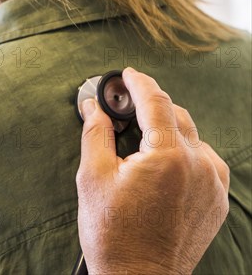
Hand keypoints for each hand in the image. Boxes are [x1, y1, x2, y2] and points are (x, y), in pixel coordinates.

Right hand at [75, 67, 229, 274]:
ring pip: (191, 135)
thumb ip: (96, 133)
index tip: (127, 74)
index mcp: (169, 157)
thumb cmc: (113, 234)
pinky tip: (160, 161)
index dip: (139, 82)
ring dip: (165, 128)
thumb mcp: (93, 177)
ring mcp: (213, 184)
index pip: (156, 101)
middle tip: (123, 107)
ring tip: (138, 139)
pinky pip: (202, 158)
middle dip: (149, 104)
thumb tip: (92, 106)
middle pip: (175, 114)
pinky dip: (182, 150)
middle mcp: (199, 166)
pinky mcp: (217, 200)